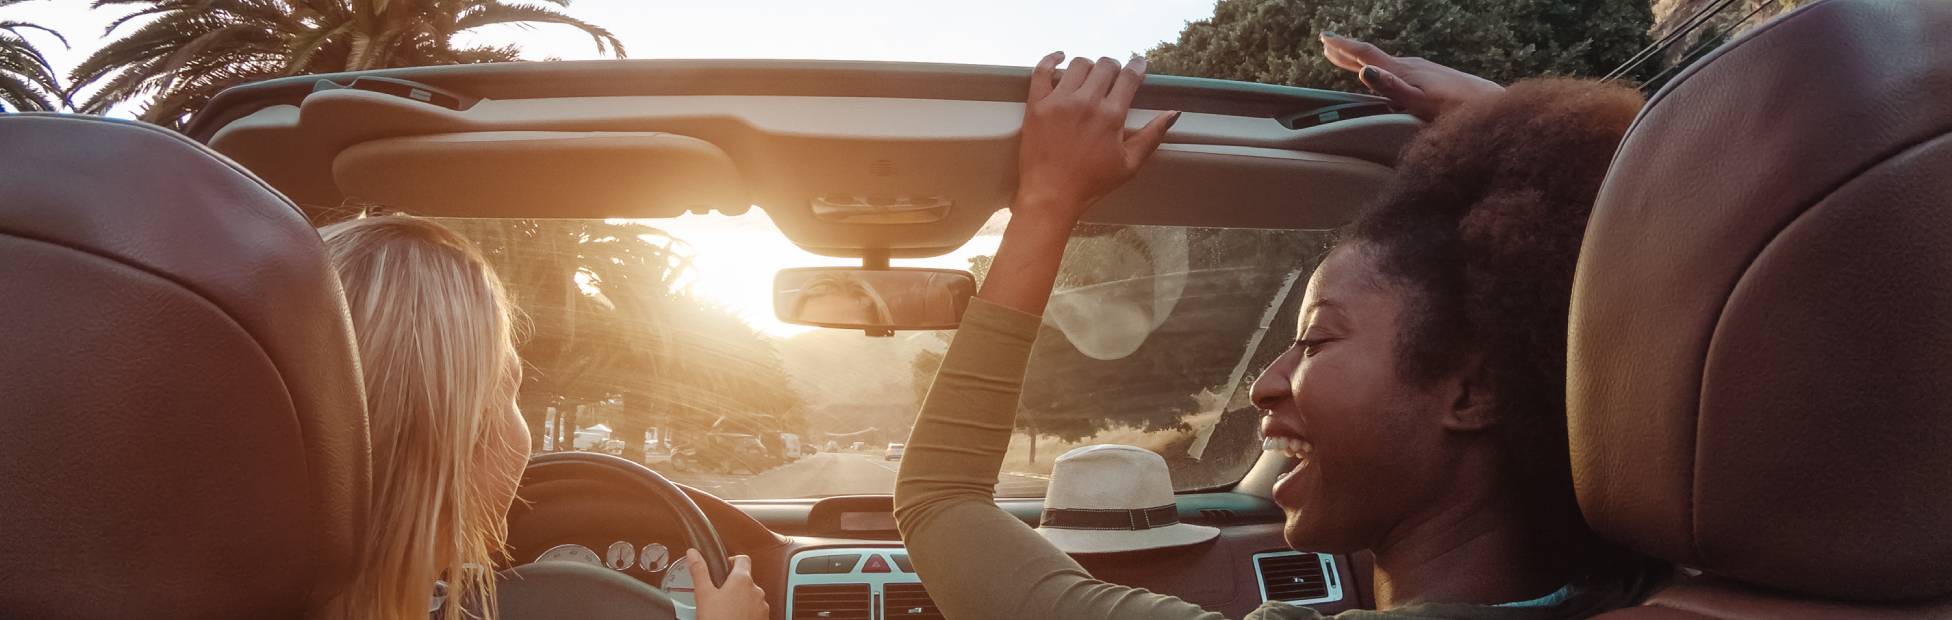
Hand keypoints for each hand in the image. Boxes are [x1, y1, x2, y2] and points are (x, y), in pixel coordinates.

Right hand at [688, 550, 766, 619]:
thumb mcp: (704, 595)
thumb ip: (699, 571)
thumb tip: (693, 553)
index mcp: (742, 580)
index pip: (742, 559)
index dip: (731, 561)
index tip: (723, 569)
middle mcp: (756, 590)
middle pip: (745, 580)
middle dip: (733, 585)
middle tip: (719, 596)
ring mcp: (762, 605)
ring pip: (750, 596)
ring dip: (740, 600)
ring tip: (725, 610)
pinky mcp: (764, 618)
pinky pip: (755, 610)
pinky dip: (746, 612)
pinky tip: (734, 618)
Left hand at [1014, 51, 1180, 225]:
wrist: (1051, 194)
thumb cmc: (1091, 183)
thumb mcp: (1130, 163)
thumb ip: (1152, 135)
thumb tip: (1173, 113)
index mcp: (1111, 116)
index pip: (1129, 77)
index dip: (1137, 66)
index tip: (1138, 63)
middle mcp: (1086, 102)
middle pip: (1105, 65)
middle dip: (1114, 67)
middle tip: (1113, 76)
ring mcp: (1059, 101)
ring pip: (1078, 64)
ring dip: (1089, 66)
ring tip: (1089, 76)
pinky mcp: (1037, 104)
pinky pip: (1042, 70)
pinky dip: (1051, 59)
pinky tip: (1060, 57)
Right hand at [1320, 33, 1503, 121]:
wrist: (1491, 105)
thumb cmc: (1457, 110)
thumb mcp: (1421, 104)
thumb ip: (1391, 89)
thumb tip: (1364, 72)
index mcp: (1403, 71)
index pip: (1367, 55)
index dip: (1343, 49)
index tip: (1324, 39)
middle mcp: (1411, 65)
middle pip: (1372, 56)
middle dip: (1348, 51)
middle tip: (1327, 44)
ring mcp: (1422, 69)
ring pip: (1384, 61)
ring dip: (1363, 59)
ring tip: (1349, 58)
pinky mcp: (1430, 76)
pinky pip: (1396, 68)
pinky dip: (1380, 67)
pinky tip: (1386, 73)